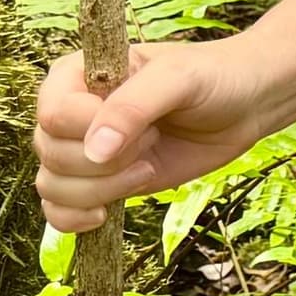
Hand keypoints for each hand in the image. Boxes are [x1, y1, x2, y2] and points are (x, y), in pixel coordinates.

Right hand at [32, 35, 292, 234]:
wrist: (245, 105)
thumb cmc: (212, 77)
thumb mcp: (178, 78)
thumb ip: (133, 107)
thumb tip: (94, 151)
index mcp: (76, 75)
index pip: (53, 114)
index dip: (90, 130)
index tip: (144, 126)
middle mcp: (69, 114)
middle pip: (50, 153)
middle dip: (105, 162)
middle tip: (154, 140)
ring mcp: (82, 151)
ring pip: (51, 185)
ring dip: (99, 189)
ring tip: (146, 169)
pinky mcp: (99, 182)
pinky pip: (59, 210)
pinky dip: (73, 220)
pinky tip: (104, 215)